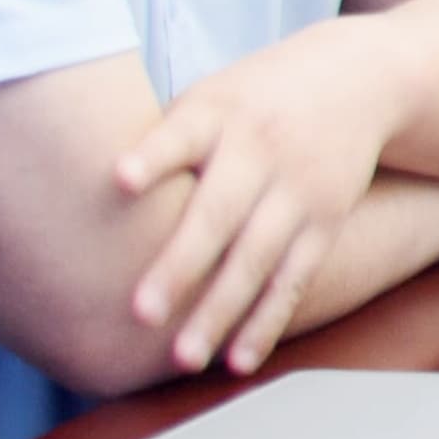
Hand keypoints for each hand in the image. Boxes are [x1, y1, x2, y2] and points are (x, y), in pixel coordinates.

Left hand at [118, 31, 421, 371]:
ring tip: (181, 359)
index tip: (119, 178)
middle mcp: (261, 152)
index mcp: (220, 115)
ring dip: (219, 312)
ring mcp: (299, 189)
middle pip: (218, 214)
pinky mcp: (326, 221)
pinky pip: (294, 279)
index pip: (182, 136)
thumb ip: (162, 142)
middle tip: (140, 313)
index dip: (152, 157)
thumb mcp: (212, 96)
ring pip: (256, 259)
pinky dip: (266, 321)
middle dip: (181, 265)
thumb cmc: (254, 97)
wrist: (360, 77)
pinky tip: (237, 362)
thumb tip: (79, 194)